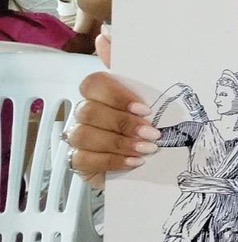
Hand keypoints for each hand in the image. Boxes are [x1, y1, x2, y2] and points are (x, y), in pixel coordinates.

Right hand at [67, 70, 160, 188]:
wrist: (150, 164)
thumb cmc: (150, 129)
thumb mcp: (155, 109)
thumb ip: (151, 93)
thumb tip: (154, 77)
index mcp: (101, 94)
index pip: (93, 83)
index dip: (117, 95)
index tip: (145, 110)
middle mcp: (85, 113)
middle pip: (88, 111)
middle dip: (123, 123)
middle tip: (152, 133)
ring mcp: (77, 137)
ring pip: (83, 135)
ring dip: (119, 143)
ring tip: (146, 149)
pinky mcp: (77, 161)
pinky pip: (82, 160)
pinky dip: (111, 161)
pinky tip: (133, 162)